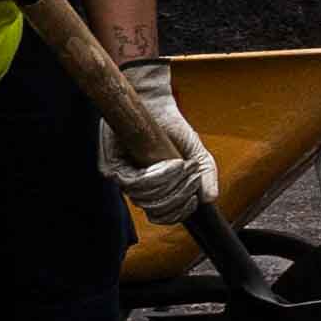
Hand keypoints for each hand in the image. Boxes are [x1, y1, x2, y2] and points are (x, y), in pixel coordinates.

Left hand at [111, 59, 213, 221]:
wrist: (155, 104)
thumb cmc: (173, 130)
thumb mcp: (196, 153)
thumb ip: (206, 175)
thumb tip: (211, 199)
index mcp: (153, 189)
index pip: (161, 215)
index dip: (179, 212)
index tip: (194, 200)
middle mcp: (135, 186)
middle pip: (155, 209)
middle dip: (179, 197)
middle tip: (193, 177)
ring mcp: (122, 177)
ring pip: (145, 197)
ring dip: (171, 184)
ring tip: (185, 166)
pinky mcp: (110, 167)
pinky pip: (135, 182)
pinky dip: (159, 175)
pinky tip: (174, 163)